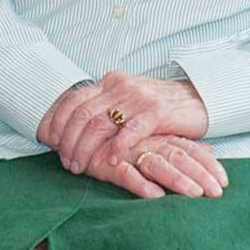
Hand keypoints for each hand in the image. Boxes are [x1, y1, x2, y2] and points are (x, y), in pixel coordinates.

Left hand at [37, 72, 209, 177]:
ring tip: (83, 167)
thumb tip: (74, 130)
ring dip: (87, 148)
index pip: (74, 99)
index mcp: (110, 82)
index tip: (53, 143)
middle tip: (68, 163)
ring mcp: (137, 98)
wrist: (196, 99)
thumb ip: (105, 108)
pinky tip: (112, 161)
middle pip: (83, 115)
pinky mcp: (156, 112)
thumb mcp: (127, 101)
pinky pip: (130, 131)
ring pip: (101, 124)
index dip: (59, 122)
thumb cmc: (158, 106)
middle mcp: (120, 86)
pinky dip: (118, 147)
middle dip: (70, 142)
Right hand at [107, 135, 227, 199]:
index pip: (188, 149)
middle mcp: (147, 141)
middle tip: (215, 192)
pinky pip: (126, 173)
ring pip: (157, 164)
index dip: (206, 165)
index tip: (224, 182)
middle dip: (199, 175)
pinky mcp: (108, 161)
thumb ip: (179, 143)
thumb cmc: (119, 136)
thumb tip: (209, 150)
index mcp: (159, 135)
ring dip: (176, 179)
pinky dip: (141, 184)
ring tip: (194, 194)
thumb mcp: (153, 138)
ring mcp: (128, 150)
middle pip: (178, 157)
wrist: (78, 125)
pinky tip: (155, 196)